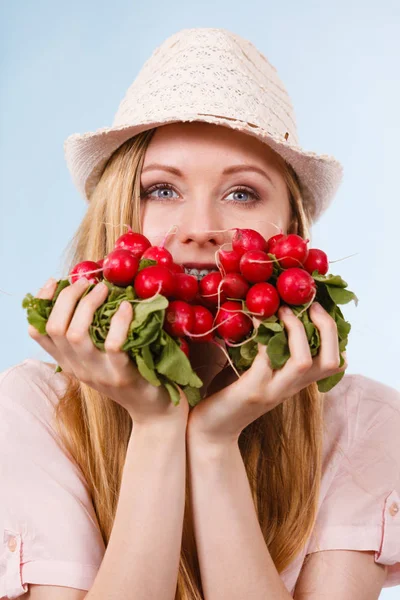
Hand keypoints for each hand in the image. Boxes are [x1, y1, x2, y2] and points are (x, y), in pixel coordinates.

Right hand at [28, 278, 188, 429]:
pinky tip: (127, 307)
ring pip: (76, 335)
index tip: (55, 282)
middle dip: (68, 297)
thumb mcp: (102, 356)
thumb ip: (92, 334)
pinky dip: (119, 320)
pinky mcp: (122, 375)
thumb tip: (91, 292)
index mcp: (69, 361)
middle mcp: (78, 368)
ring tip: (104, 288)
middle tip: (87, 281)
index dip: (42, 302)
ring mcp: (98, 373)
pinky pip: (113, 344)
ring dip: (89, 305)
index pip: (39, 332)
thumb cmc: (131, 375)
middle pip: (55, 327)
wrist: (154, 412)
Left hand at [187, 303, 346, 446]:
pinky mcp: (252, 390)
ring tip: (282, 309)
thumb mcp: (255, 370)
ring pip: (304, 361)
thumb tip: (265, 310)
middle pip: (331, 361)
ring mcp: (274, 390)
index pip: (336, 363)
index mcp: (296, 382)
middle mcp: (291, 387)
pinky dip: (263, 332)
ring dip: (296, 329)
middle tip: (311, 304)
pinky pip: (266, 356)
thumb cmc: (230, 395)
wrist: (211, 430)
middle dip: (326, 327)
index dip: (335, 335)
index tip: (318, 309)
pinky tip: (253, 317)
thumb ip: (267, 348)